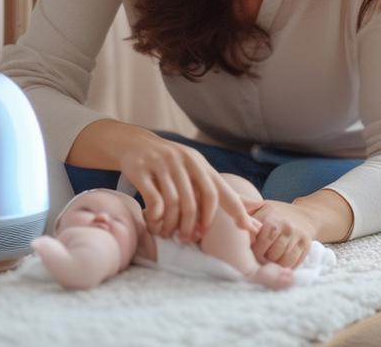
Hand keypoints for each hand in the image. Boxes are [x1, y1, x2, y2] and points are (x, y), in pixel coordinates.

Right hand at [117, 132, 255, 242]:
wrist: (133, 142)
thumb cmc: (169, 163)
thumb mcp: (193, 167)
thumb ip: (213, 188)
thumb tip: (247, 211)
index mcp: (199, 164)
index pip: (219, 190)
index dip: (234, 210)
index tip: (246, 229)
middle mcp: (183, 162)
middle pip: (195, 202)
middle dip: (192, 225)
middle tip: (187, 239)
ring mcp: (162, 165)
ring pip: (173, 203)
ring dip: (171, 224)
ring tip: (166, 233)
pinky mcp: (141, 170)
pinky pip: (153, 199)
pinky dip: (155, 216)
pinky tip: (153, 221)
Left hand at [251, 200, 316, 268]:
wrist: (306, 214)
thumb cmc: (277, 214)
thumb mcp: (261, 208)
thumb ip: (245, 213)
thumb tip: (234, 222)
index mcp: (272, 218)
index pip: (259, 245)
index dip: (253, 252)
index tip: (251, 251)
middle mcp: (286, 227)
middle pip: (271, 255)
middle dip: (263, 260)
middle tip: (260, 258)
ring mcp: (297, 236)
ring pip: (283, 261)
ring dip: (275, 264)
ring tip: (270, 259)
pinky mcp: (306, 246)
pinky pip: (294, 263)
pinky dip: (286, 266)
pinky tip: (281, 261)